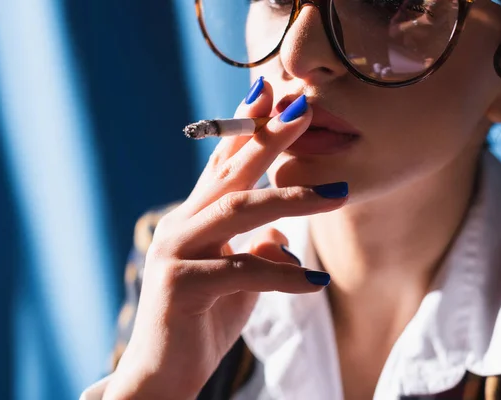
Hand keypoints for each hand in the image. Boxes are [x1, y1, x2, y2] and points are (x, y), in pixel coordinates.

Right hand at [103, 80, 347, 399]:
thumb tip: (281, 235)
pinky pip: (242, 271)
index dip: (246, 129)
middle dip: (267, 137)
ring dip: (290, 199)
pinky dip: (284, 276)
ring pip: (237, 211)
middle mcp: (180, 226)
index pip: (222, 165)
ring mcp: (175, 253)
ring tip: (337, 195)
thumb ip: (256, 252)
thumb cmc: (200, 325)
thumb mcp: (238, 283)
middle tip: (302, 106)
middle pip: (229, 172)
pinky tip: (318, 282)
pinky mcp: (179, 286)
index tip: (272, 93)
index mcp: (194, 220)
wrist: (163, 376)